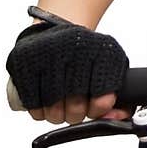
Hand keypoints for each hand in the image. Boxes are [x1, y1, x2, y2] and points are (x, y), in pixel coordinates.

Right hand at [7, 14, 129, 123]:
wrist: (54, 28)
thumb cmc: (85, 55)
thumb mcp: (110, 70)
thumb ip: (122, 100)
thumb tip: (114, 119)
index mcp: (101, 51)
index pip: (103, 97)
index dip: (98, 109)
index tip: (94, 106)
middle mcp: (74, 50)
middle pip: (76, 107)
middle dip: (76, 114)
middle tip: (75, 107)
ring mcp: (47, 55)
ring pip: (53, 109)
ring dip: (57, 114)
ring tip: (59, 104)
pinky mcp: (24, 62)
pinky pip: (32, 103)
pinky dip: (39, 110)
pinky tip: (44, 102)